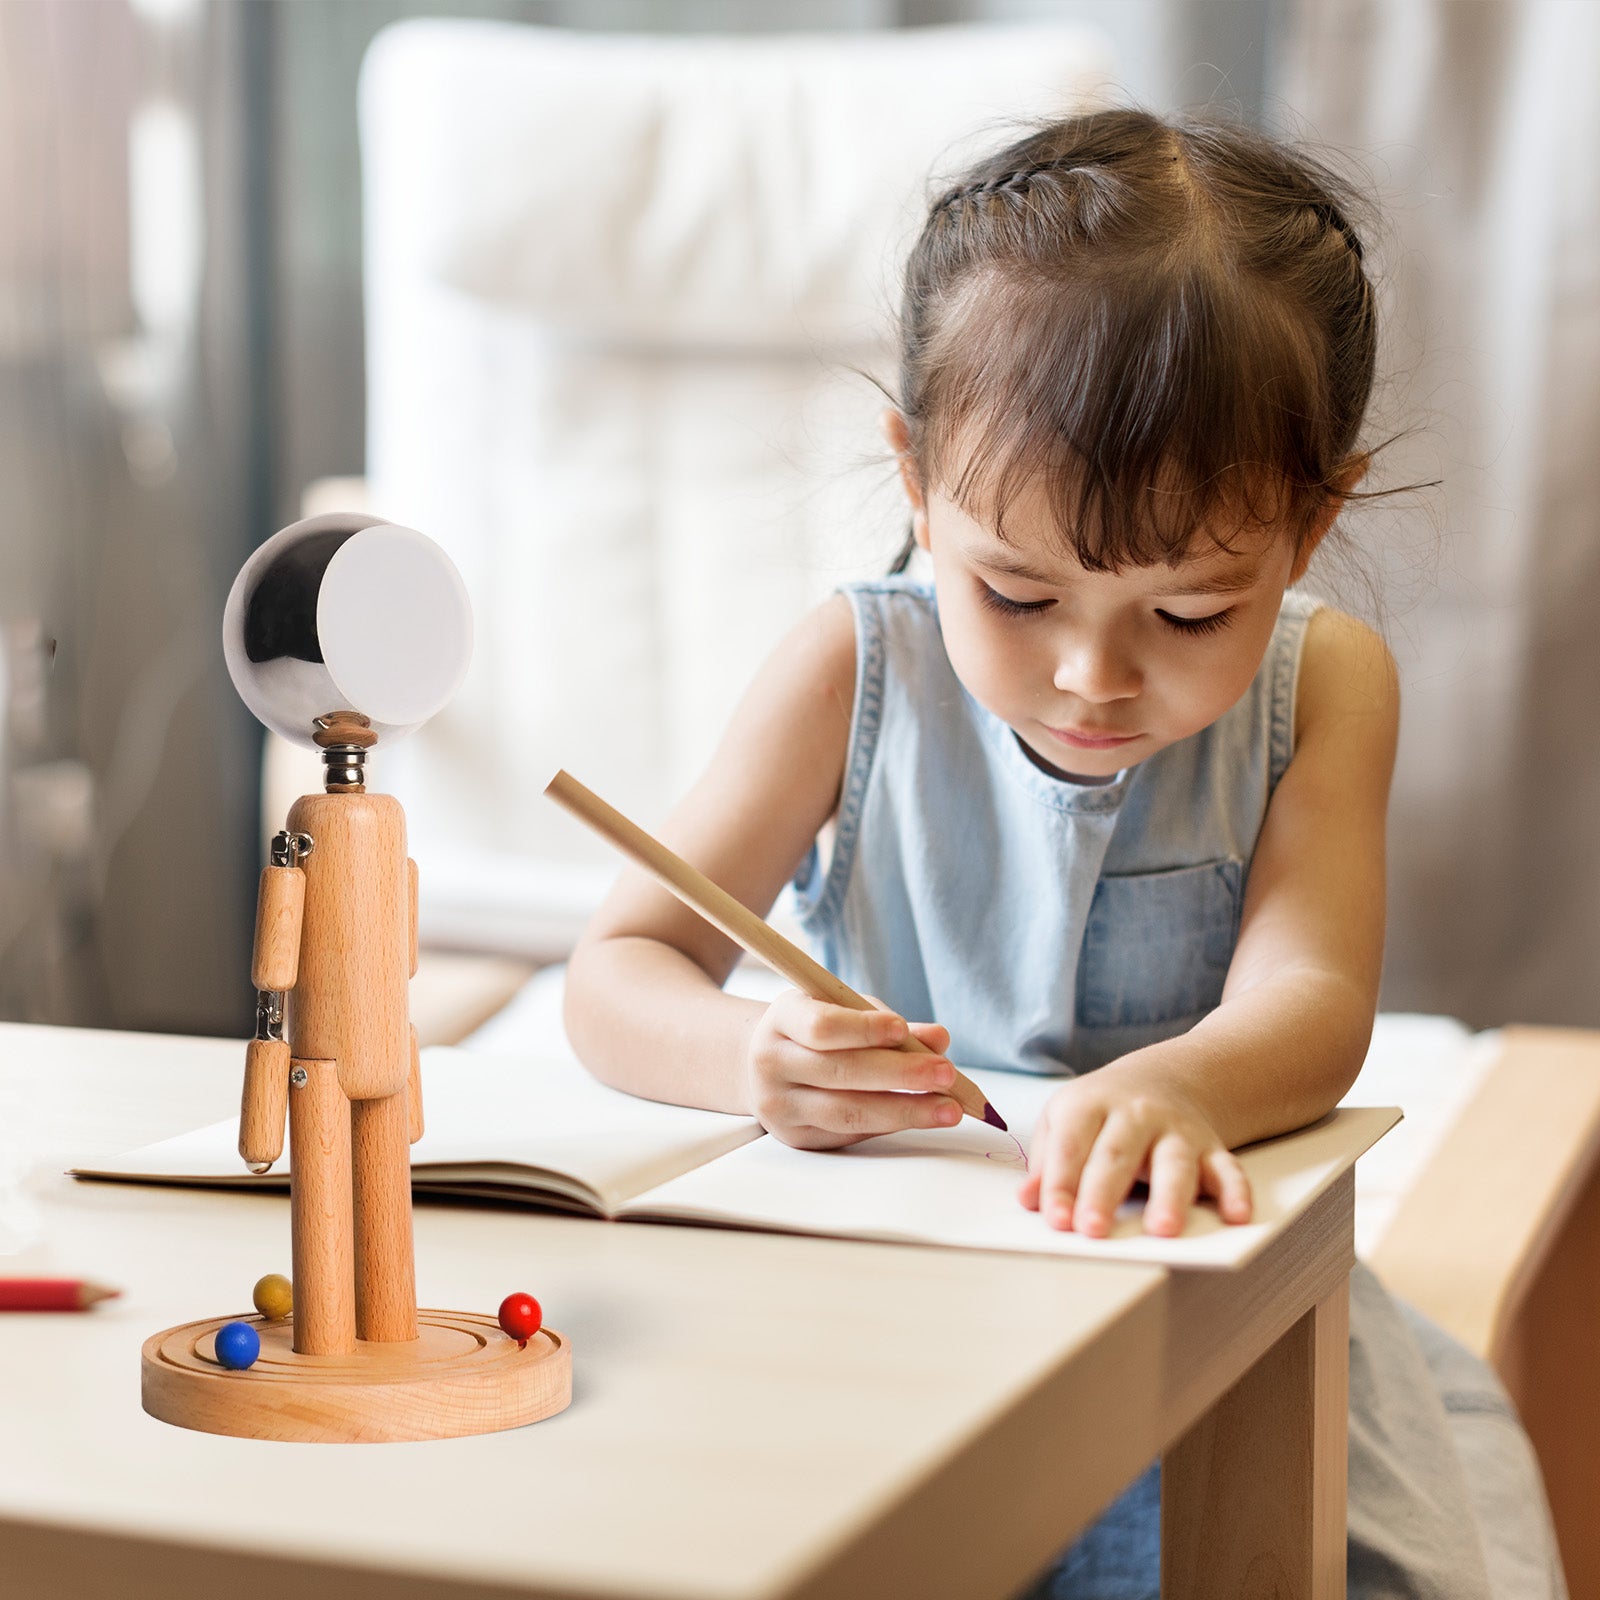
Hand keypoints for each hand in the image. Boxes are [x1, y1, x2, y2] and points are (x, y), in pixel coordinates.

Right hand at [741, 989, 957, 1149]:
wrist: (765, 1064)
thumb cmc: (816, 1031)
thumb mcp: (843, 1011)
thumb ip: (889, 1024)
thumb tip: (938, 1039)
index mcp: (782, 1020)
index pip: (822, 1027)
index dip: (864, 1029)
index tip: (903, 1030)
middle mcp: (772, 1062)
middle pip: (839, 1072)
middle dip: (899, 1074)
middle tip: (946, 1074)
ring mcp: (779, 1105)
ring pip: (846, 1112)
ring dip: (904, 1111)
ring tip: (948, 1108)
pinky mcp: (795, 1136)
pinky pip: (848, 1133)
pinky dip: (889, 1124)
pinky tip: (919, 1117)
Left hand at [1017, 1065, 1251, 1237]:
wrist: (1166, 1077)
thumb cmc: (1103, 1110)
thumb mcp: (1065, 1118)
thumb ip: (1048, 1160)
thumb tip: (1029, 1201)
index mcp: (1090, 1105)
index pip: (1071, 1146)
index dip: (1061, 1184)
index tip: (1055, 1220)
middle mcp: (1135, 1114)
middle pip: (1117, 1154)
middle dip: (1103, 1193)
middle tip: (1092, 1231)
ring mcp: (1176, 1129)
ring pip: (1174, 1162)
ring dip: (1169, 1197)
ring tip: (1162, 1230)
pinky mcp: (1210, 1147)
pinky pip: (1227, 1169)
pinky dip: (1235, 1191)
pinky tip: (1236, 1216)